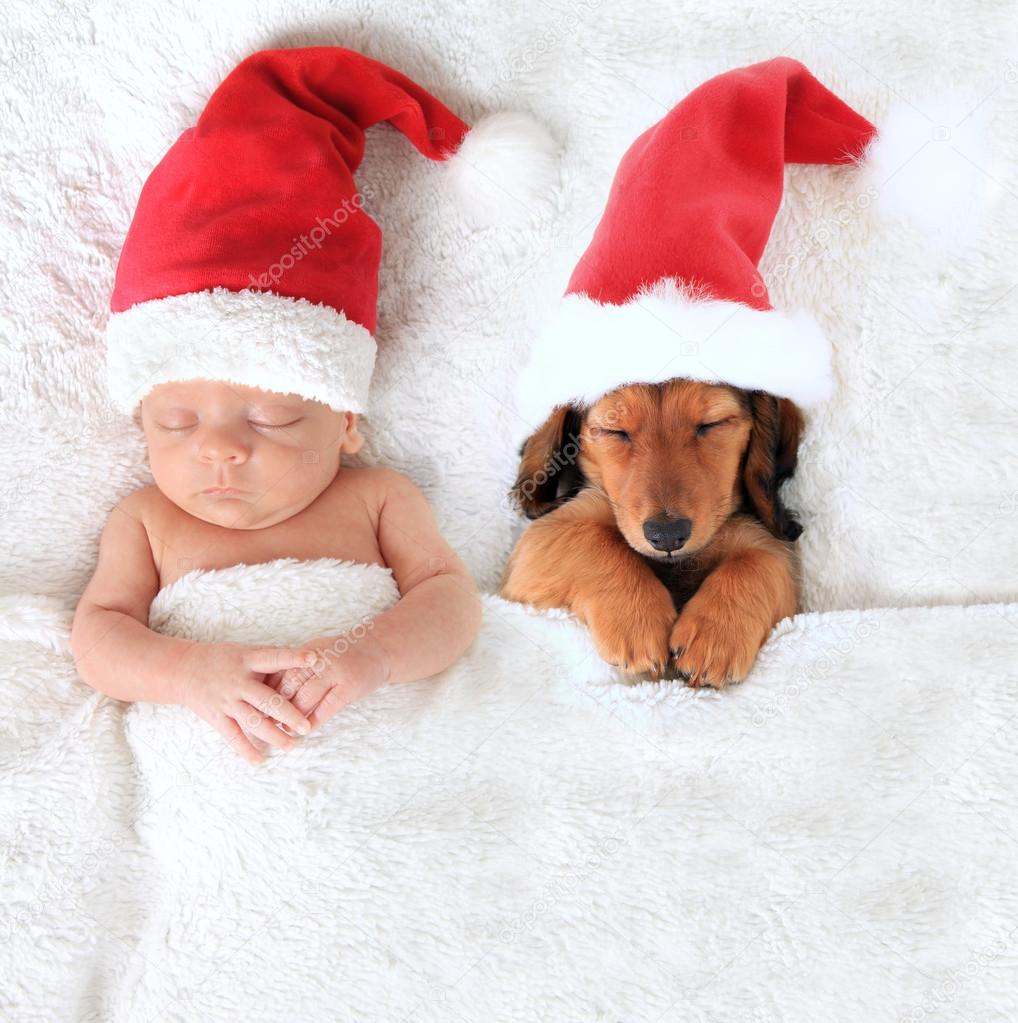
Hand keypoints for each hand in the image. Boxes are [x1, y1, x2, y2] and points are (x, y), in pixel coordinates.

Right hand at [174, 642, 315, 764]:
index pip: (274, 658)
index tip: (314, 660)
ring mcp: (227, 701)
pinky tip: (260, 760)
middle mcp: (239, 681)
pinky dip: (246, 750)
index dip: (294, 658)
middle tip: (307, 727)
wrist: (183, 670)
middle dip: (288, 714)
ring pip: (253, 721)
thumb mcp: (245, 652)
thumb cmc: (223, 659)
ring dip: (274, 736)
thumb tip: (305, 661)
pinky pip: (233, 736)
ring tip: (292, 746)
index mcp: (248, 660)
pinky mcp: (216, 717)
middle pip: (267, 700)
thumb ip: (271, 659)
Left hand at [265, 634, 389, 731]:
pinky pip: (326, 708)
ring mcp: (336, 673)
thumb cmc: (343, 654)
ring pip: (305, 697)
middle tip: (261, 721)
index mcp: (308, 651)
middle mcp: (320, 659)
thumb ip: (296, 667)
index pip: (280, 671)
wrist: (379, 649)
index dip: (266, 689)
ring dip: (291, 716)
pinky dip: (314, 721)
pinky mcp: (349, 688)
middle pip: (290, 684)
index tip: (254, 704)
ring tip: (281, 729)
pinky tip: (305, 730)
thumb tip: (269, 688)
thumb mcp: (318, 652)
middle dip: (274, 704)